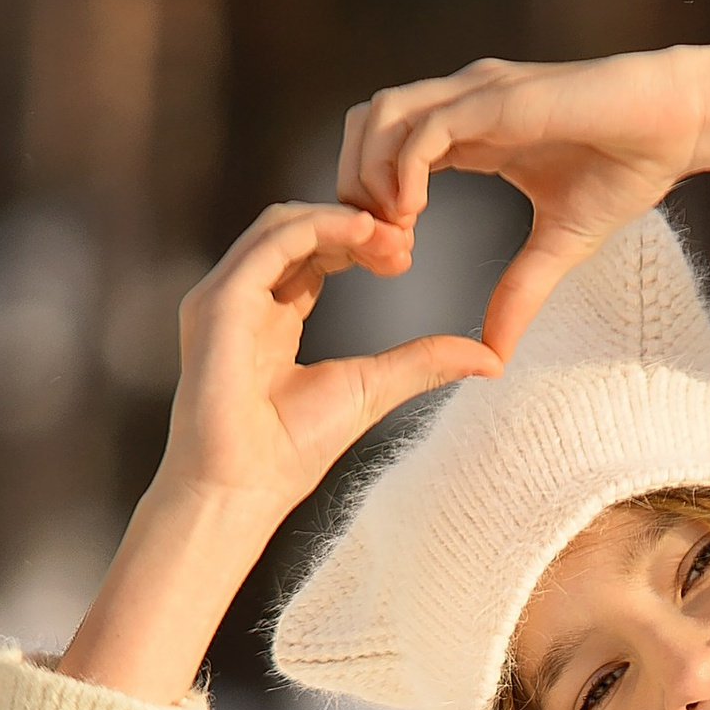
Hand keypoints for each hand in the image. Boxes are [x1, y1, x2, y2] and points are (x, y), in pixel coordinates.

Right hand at [56, 203, 496, 707]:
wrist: (242, 488)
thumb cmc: (289, 451)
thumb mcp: (373, 389)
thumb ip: (423, 362)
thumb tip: (490, 358)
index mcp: (271, 316)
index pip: (314, 253)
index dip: (361, 244)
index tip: (407, 255)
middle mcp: (244, 299)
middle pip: (299, 229)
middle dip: (356, 225)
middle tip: (407, 240)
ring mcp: (225, 297)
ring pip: (283, 224)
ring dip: (342, 220)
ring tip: (392, 237)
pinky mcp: (219, 302)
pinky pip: (272, 243)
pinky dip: (320, 227)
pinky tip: (364, 234)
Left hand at [339, 40, 709, 356]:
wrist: (678, 121)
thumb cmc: (627, 167)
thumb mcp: (561, 244)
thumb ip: (521, 290)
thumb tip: (493, 355)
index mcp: (470, 130)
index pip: (387, 150)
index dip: (374, 202)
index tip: (391, 258)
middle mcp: (462, 101)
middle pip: (366, 124)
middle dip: (355, 185)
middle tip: (380, 249)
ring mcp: (476, 93)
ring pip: (381, 115)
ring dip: (372, 175)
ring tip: (394, 233)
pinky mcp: (498, 98)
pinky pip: (425, 128)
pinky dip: (405, 169)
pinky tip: (414, 214)